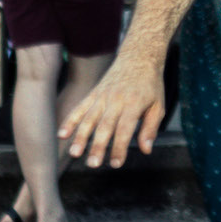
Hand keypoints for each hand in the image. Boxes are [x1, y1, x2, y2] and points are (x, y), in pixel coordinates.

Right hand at [59, 49, 163, 165]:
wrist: (138, 57)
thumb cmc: (150, 85)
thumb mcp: (158, 105)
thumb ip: (151, 128)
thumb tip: (146, 150)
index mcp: (134, 103)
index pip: (125, 129)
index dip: (119, 147)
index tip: (115, 164)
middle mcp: (115, 100)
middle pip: (105, 126)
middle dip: (98, 146)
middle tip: (93, 164)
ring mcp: (102, 96)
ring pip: (89, 118)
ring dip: (81, 137)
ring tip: (74, 153)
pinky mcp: (93, 94)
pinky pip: (79, 108)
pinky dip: (70, 121)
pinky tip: (62, 135)